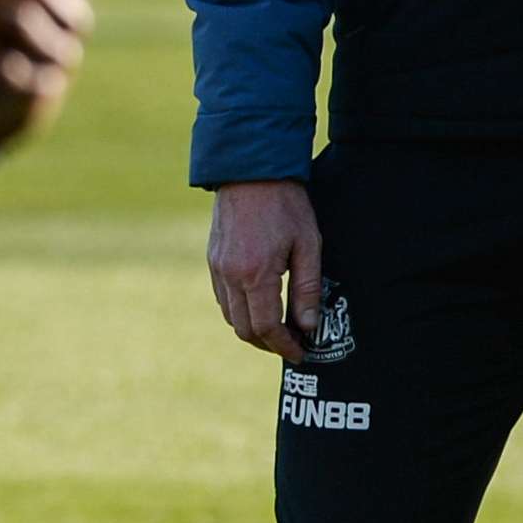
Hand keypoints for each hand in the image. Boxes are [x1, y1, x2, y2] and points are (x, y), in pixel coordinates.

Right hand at [209, 178, 323, 360]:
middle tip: (292, 345)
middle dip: (268, 344)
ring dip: (252, 330)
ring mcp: (217, 268)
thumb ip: (307, 288)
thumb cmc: (285, 204)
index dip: (285, 346)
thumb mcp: (308, 244)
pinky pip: (222, 299)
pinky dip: (239, 312)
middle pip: (244, 329)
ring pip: (230, 317)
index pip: (267, 327)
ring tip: (279, 329)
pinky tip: (260, 306)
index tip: (301, 353)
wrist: (250, 168)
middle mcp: (230, 275)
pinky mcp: (212, 259)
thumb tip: (309, 326)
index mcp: (256, 274)